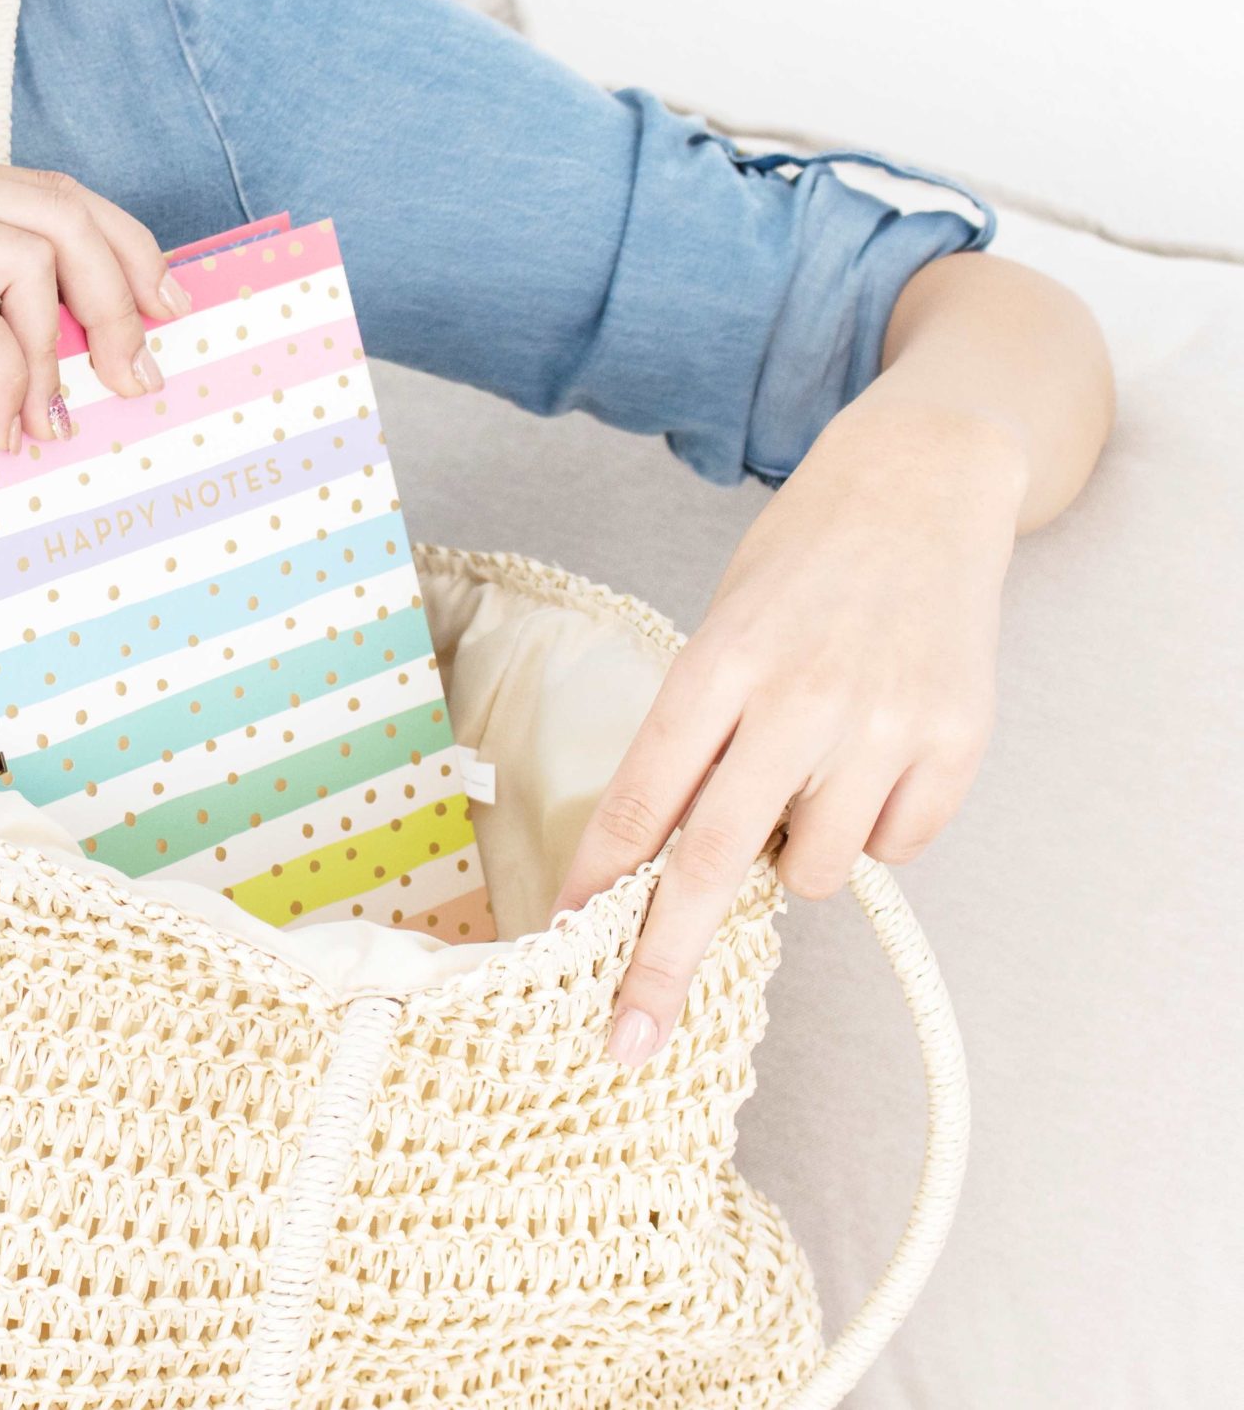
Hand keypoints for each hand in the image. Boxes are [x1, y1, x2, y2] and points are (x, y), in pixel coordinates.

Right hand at [0, 154, 187, 450]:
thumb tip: (70, 374)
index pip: (59, 194)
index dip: (129, 251)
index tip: (163, 319)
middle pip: (63, 214)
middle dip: (120, 300)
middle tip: (134, 379)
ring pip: (29, 259)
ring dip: (64, 351)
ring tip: (56, 423)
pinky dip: (5, 382)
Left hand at [550, 402, 1027, 1065]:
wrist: (920, 484)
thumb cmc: (798, 567)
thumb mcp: (722, 631)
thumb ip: (697, 740)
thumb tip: (667, 864)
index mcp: (720, 664)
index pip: (643, 796)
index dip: (602, 880)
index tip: (566, 947)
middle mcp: (801, 698)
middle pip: (716, 861)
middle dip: (665, 961)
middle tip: (629, 1039)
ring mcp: (885, 723)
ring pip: (816, 869)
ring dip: (796, 855)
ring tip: (810, 772)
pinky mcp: (957, 743)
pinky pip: (896, 846)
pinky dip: (875, 828)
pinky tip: (876, 758)